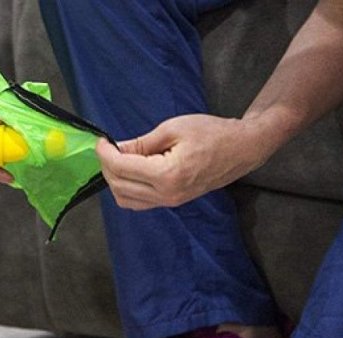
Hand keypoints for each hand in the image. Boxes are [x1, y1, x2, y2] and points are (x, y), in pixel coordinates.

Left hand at [96, 114, 270, 209]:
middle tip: (108, 147)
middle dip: (107, 166)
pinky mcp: (172, 202)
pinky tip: (130, 170)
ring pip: (125, 199)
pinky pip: (139, 202)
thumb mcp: (173, 129)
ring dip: (115, 180)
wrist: (241, 149)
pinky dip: (127, 189)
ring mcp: (170, 202)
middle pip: (119, 186)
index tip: (101, 140)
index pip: (121, 167)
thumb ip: (141, 143)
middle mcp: (166, 194)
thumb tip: (116, 148)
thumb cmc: (212, 133)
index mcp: (167, 174)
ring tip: (118, 158)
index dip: (105, 153)